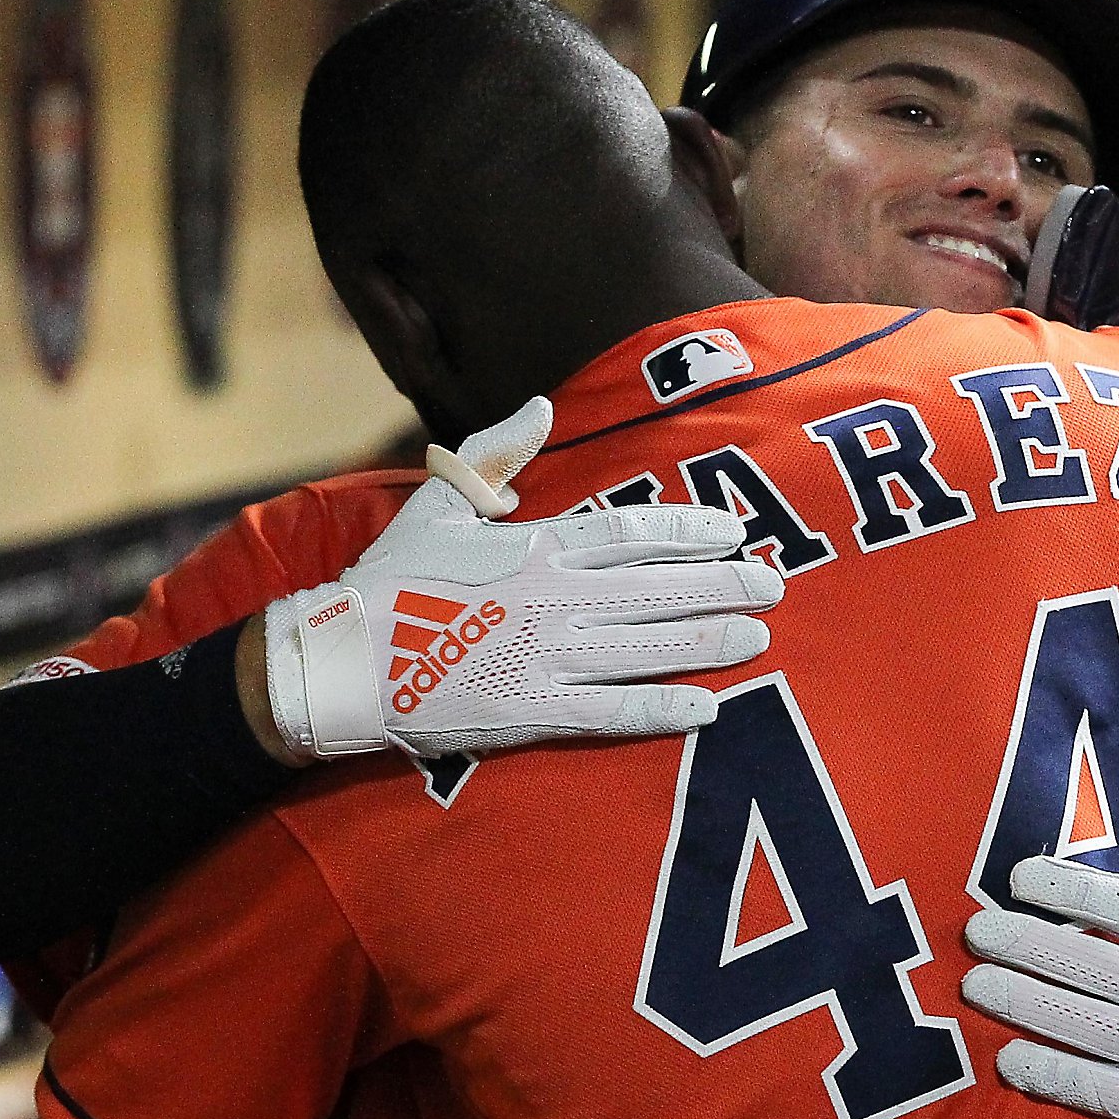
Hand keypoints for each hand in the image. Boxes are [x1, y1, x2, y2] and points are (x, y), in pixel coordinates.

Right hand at [262, 397, 782, 759]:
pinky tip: (708, 708)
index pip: (633, 533)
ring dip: (709, 641)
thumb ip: (498, 452)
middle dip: (722, 586)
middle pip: (660, 589)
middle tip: (774, 585)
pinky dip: (663, 709)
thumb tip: (543, 407)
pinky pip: (615, 712)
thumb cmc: (392, 580)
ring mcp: (550, 657)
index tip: (735, 531)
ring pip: (650, 647)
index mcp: (537, 546)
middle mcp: (556, 600)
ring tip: (758, 638)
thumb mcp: (439, 501)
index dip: (691, 532)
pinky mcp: (537, 711)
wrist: (344, 663)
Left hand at [961, 766, 1118, 1118]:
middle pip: (1098, 966)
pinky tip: (1010, 1060)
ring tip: (975, 983)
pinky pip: (1105, 1092)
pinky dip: (1057, 1077)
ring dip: (1029, 1005)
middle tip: (976, 931)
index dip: (1074, 890)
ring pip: (1091, 1027)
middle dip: (1030, 947)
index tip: (1019, 877)